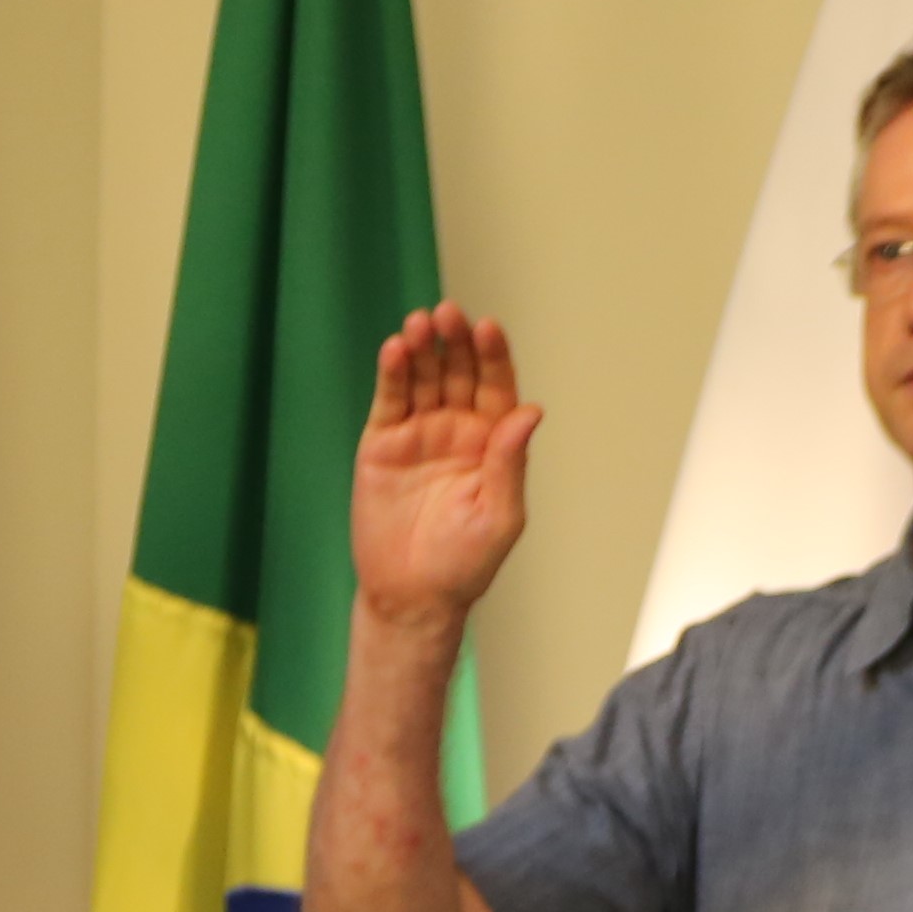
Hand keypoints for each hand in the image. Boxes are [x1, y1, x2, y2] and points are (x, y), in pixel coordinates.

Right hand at [350, 307, 539, 635]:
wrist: (411, 595)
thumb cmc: (463, 563)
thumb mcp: (500, 516)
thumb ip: (510, 463)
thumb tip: (530, 413)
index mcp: (493, 442)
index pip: (496, 385)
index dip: (493, 355)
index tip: (488, 329)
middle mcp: (457, 428)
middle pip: (458, 371)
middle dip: (455, 341)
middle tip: (448, 315)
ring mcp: (419, 433)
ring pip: (422, 377)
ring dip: (422, 348)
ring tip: (419, 325)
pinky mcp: (382, 444)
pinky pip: (389, 401)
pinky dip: (391, 375)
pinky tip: (394, 350)